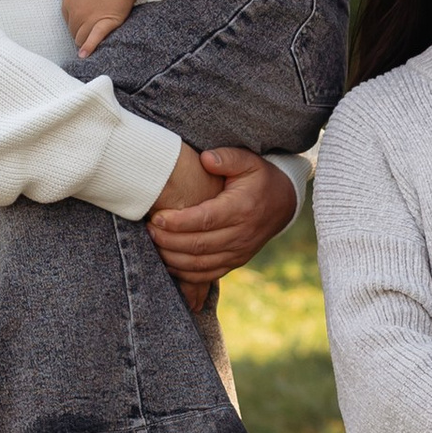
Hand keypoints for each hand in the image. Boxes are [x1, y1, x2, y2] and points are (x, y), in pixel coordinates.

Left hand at [63, 0, 137, 57]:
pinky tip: (85, 56)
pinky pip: (93, 39)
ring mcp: (89, 18)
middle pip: (74, 30)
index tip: (83, 24)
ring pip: (81, 38)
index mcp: (67, 0)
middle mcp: (75, 11)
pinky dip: (89, 48)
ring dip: (84, 41)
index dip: (76, 23)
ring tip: (90, 45)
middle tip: (89, 34)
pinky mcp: (105, 22)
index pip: (68, 20)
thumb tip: (82, 5)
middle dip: (80, 32)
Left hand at [147, 147, 298, 304]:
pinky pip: (208, 274)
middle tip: (149, 229)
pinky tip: (169, 261)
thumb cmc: (259, 178)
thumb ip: (226, 157)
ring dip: (173, 257)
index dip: (178, 222)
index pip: (205, 220)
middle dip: (169, 240)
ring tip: (154, 243)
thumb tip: (205, 159)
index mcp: (242, 208)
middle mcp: (242, 234)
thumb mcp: (248, 160)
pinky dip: (185, 273)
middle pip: (199, 245)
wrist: (282, 203)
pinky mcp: (236, 262)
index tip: (157, 217)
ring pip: (200, 263)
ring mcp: (239, 252)